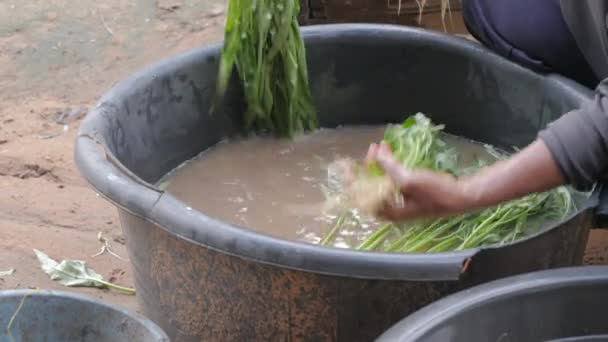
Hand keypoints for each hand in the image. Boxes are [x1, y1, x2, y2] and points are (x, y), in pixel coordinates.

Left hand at [365, 139, 564, 220]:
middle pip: (371, 188)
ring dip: (380, 164)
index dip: (354, 182)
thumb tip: (376, 154)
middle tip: (372, 149)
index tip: (351, 165)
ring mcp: (403, 202)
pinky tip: (392, 154)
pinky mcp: (412, 194)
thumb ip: (389, 167)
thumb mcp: (409, 179)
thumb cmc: (436, 191)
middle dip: (369, 167)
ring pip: (382, 182)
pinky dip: (390, 166)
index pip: (362, 198)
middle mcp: (393, 209)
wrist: (464, 196)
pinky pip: (393, 179)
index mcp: (389, 211)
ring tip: (381, 147)